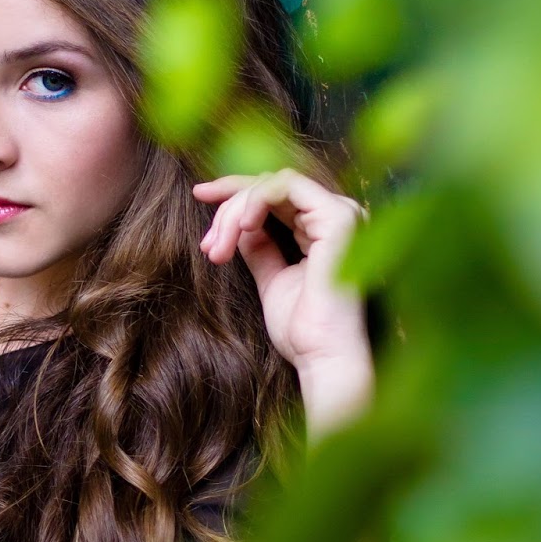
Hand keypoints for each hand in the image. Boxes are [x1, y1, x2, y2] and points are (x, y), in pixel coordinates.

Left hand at [193, 168, 368, 364]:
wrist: (321, 357)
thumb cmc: (302, 330)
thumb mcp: (271, 280)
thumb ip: (259, 248)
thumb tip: (238, 227)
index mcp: (324, 229)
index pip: (276, 195)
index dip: (235, 192)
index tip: (199, 196)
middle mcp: (337, 216)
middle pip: (271, 186)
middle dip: (229, 208)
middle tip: (208, 245)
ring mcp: (341, 213)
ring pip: (273, 184)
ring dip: (236, 210)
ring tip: (218, 248)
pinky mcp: (338, 217)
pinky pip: (287, 186)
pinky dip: (256, 200)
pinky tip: (241, 226)